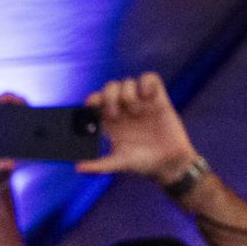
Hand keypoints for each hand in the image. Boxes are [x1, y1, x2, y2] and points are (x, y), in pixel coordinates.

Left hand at [77, 73, 196, 183]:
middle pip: (110, 87)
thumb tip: (78, 168)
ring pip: (127, 81)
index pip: (96, 101)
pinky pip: (150, 77)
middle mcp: (124, 109)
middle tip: (115, 115)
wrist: (168, 162)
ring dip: (128, 94)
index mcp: (110, 121)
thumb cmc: (142, 162)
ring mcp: (140, 102)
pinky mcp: (158, 98)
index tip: (92, 108)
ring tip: (137, 112)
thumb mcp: (119, 163)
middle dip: (109, 97)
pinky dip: (146, 83)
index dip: (92, 100)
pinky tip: (148, 97)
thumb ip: (99, 165)